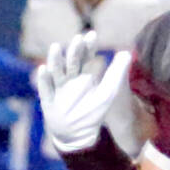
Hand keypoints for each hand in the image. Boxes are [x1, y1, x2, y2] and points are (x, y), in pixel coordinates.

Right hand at [34, 31, 131, 154]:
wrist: (77, 135)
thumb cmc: (92, 112)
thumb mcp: (107, 93)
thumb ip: (117, 74)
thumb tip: (126, 52)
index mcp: (82, 75)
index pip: (85, 56)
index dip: (88, 46)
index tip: (92, 34)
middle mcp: (69, 79)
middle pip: (70, 62)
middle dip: (73, 51)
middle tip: (78, 39)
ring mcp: (57, 89)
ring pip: (56, 71)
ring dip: (55, 59)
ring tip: (55, 47)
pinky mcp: (49, 101)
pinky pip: (45, 89)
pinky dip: (44, 79)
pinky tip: (43, 69)